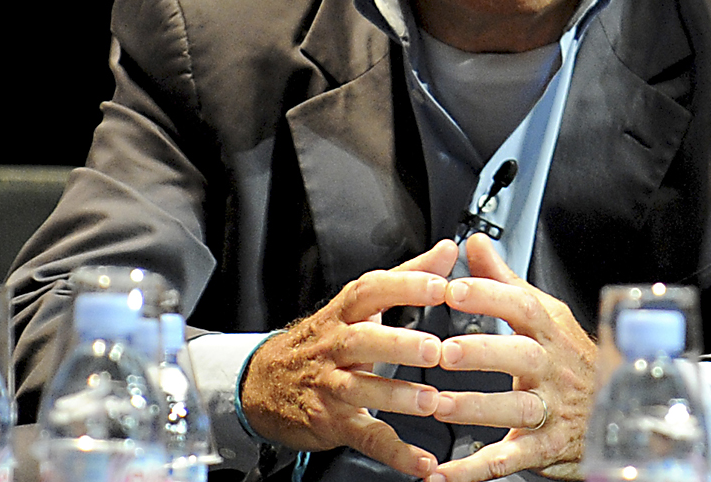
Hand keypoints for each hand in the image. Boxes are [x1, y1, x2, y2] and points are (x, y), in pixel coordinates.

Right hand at [240, 239, 458, 477]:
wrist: (262, 382)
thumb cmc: (324, 340)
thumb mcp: (358, 304)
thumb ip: (408, 276)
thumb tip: (448, 250)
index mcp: (344, 313)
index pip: (371, 291)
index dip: (404, 285)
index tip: (439, 284)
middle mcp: (335, 347)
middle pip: (363, 340)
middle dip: (400, 344)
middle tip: (435, 348)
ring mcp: (331, 386)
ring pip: (361, 389)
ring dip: (398, 396)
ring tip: (431, 402)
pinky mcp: (332, 422)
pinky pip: (366, 437)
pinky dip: (396, 452)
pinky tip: (422, 462)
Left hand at [428, 233, 596, 481]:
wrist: (615, 411)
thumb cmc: (569, 359)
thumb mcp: (544, 314)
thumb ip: (503, 281)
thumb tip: (474, 243)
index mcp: (549, 331)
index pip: (523, 307)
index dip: (490, 297)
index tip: (454, 289)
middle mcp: (552, 368)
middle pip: (522, 356)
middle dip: (483, 353)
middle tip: (444, 352)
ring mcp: (552, 408)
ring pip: (518, 409)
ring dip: (477, 408)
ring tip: (439, 407)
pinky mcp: (546, 446)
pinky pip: (511, 459)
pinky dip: (476, 469)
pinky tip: (444, 473)